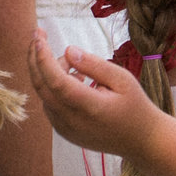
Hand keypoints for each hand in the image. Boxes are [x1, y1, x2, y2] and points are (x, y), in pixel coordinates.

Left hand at [27, 28, 165, 155]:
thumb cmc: (135, 106)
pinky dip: (55, 87)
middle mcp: (71, 120)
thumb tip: (68, 50)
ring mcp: (64, 128)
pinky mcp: (63, 131)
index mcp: (89, 107)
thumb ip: (94, 65)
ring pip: (44, 93)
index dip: (44, 58)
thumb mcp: (123, 79)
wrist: (141, 141)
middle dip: (35, 57)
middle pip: (41, 86)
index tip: (39, 36)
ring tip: (80, 69)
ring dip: (51, 73)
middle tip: (38, 35)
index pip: (56, 81)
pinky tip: (78, 81)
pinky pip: (50, 103)